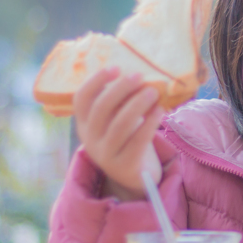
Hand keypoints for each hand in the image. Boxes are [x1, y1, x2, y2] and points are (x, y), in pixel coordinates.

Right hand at [73, 68, 164, 200]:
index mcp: (85, 123)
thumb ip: (121, 101)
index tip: (116, 67)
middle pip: (101, 109)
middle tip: (140, 76)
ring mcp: (106, 154)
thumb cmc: (128, 138)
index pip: (81, 99)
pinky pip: (138, 141)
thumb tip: (139, 74)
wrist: (135, 176)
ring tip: (154, 91)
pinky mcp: (125, 165)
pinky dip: (150, 123)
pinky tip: (161, 110)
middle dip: (121, 89)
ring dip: (138, 104)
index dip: (96, 81)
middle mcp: (90, 138)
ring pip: (120, 125)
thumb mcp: (117, 119)